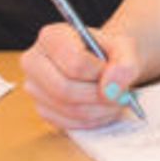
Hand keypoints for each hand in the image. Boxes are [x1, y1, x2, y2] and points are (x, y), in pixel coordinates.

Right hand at [20, 22, 140, 130]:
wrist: (102, 64)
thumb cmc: (108, 53)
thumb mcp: (124, 49)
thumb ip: (125, 65)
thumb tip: (111, 89)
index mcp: (51, 37)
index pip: (74, 62)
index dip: (100, 73)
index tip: (114, 72)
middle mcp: (34, 61)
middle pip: (65, 89)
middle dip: (99, 97)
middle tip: (121, 96)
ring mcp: (34, 88)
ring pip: (69, 109)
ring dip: (100, 111)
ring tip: (116, 101)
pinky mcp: (43, 110)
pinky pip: (68, 124)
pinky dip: (93, 121)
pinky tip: (104, 110)